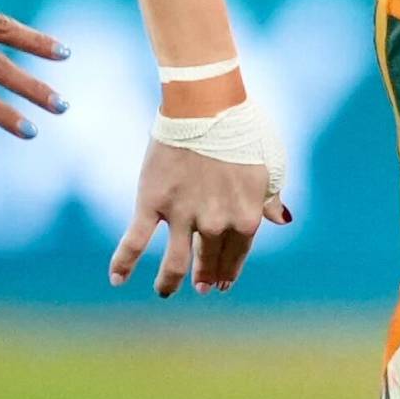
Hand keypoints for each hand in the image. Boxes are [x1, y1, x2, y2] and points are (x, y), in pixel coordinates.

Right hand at [109, 127, 291, 297]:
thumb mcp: (269, 165)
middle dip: (205, 277)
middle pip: (208, 260)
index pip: (237, 253)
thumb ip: (270, 197)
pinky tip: (117, 279)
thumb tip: (282, 219)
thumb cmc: (243, 130)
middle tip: (201, 286)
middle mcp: (215, 224)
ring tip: (166, 291)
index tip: (223, 282)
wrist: (206, 106)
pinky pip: (134, 241)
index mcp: (246, 217)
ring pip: (174, 264)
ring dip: (169, 282)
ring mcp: (182, 216)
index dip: (229, 270)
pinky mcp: (151, 203)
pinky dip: (123, 263)